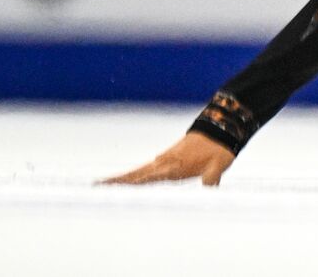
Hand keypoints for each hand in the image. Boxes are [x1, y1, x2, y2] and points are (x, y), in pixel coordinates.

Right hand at [97, 131, 235, 186]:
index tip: (114, 187)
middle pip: (136, 174)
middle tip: (96, 186)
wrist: (222, 128)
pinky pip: (146, 168)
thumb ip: (212, 179)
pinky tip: (126, 179)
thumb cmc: (219, 150)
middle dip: (117, 181)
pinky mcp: (168, 158)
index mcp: (174, 166)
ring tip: (102, 185)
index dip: (131, 183)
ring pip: (139, 171)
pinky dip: (133, 174)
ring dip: (122, 178)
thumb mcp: (217, 166)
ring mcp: (165, 159)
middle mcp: (165, 163)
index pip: (148, 177)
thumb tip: (211, 189)